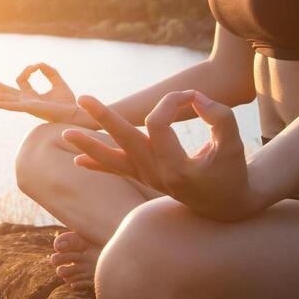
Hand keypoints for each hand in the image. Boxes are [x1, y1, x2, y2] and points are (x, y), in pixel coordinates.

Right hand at [0, 63, 81, 123]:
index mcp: (30, 95)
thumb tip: (39, 64)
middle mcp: (24, 101)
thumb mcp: (58, 82)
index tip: (38, 66)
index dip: (28, 69)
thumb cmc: (67, 102)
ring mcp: (25, 105)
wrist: (74, 114)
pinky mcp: (29, 108)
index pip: (21, 79)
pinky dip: (2, 105)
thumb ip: (49, 71)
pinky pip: (12, 106)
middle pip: (3, 91)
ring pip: (3, 99)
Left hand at [61, 89, 257, 221]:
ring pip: (113, 160)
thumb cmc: (232, 170)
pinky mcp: (145, 178)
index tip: (192, 95)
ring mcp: (148, 178)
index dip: (173, 101)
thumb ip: (220, 117)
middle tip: (83, 98)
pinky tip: (77, 161)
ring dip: (89, 145)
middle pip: (125, 140)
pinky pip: (117, 171)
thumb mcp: (233, 143)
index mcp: (177, 168)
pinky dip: (98, 165)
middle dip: (103, 118)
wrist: (227, 203)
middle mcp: (157, 175)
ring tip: (65, 134)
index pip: (160, 123)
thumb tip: (194, 97)